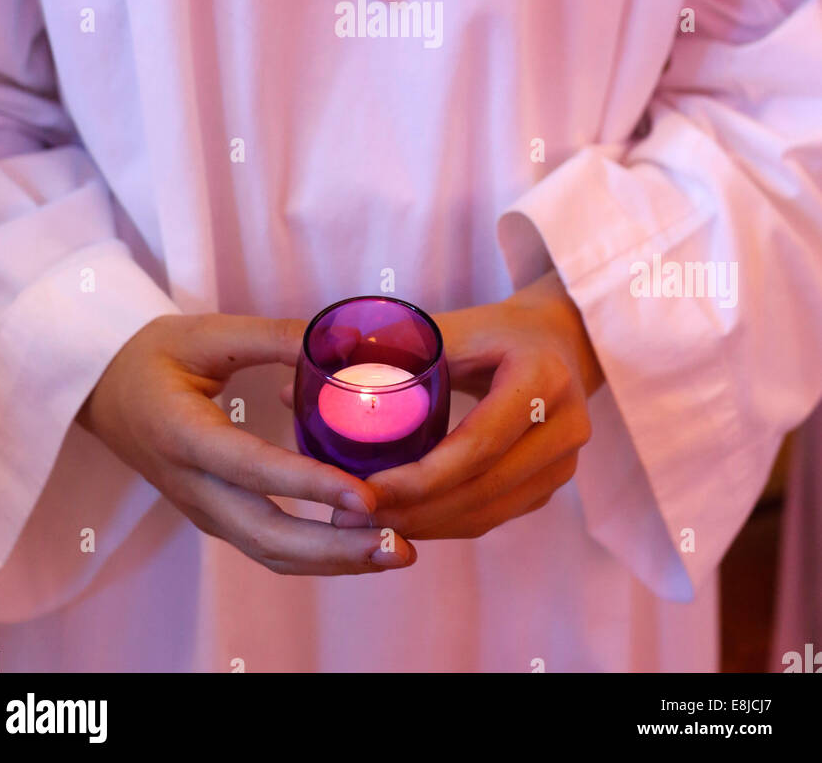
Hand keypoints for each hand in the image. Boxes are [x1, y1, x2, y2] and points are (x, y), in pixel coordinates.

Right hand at [78, 313, 415, 574]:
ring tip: (392, 553)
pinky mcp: (212, 515)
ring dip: (333, 561)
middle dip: (337, 549)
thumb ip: (273, 337)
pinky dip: (314, 555)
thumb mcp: (208, 333)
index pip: (253, 469)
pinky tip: (358, 544)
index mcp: (182, 434)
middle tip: (399, 545)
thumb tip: (343, 339)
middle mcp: (190, 485)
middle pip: (266, 535)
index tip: (367, 496)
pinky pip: (265, 546)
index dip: (311, 486)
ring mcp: (200, 508)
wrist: (101, 388)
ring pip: (268, 552)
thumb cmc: (152, 354)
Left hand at [334, 273, 602, 539]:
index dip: (420, 476)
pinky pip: (494, 516)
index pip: (476, 443)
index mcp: (540, 378)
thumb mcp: (451, 327)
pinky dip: (446, 523)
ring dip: (424, 526)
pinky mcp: (553, 484)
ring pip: (488, 512)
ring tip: (362, 525)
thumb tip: (289, 391)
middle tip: (348, 516)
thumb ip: (382, 355)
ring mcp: (564, 462)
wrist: (560, 340)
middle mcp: (564, 426)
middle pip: (481, 487)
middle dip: (412, 510)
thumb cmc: (495, 329)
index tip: (364, 489)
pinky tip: (402, 521)